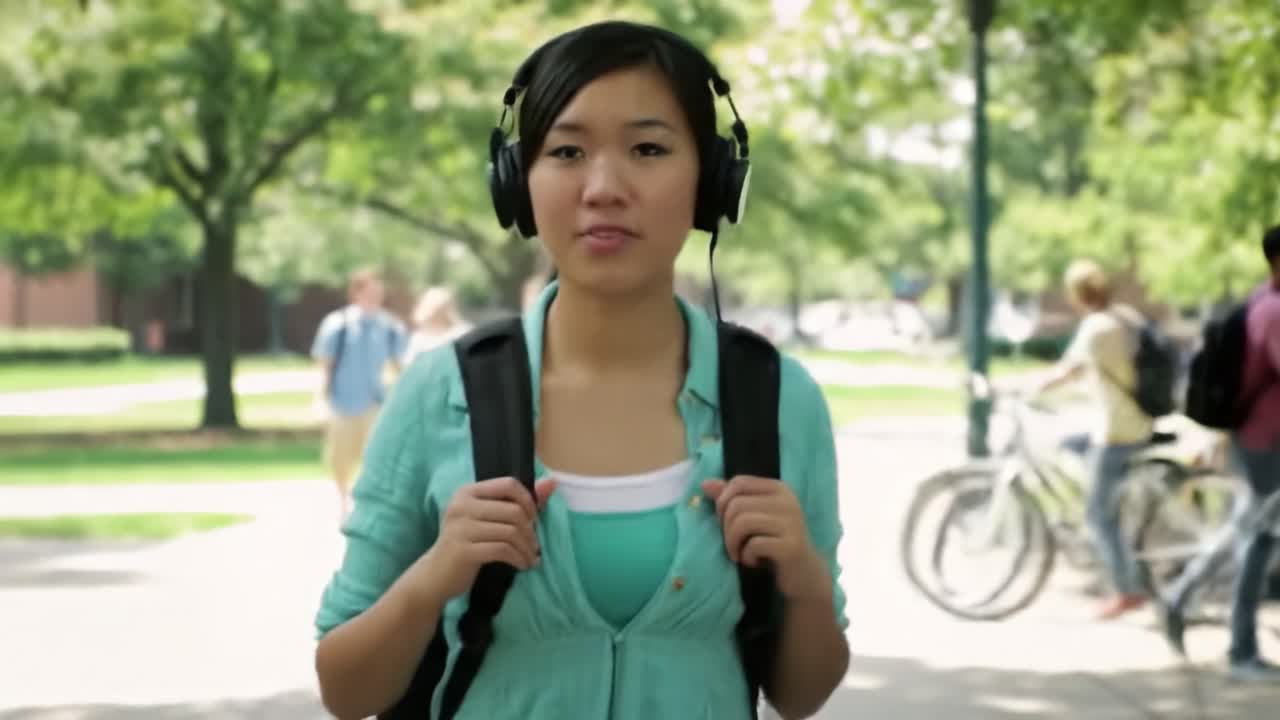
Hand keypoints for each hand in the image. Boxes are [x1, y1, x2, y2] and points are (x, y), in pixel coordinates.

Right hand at [415, 476, 555, 602]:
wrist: (436, 574)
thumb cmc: (466, 542)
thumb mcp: (487, 518)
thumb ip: (517, 501)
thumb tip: (551, 483)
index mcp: (468, 492)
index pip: (508, 484)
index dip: (527, 500)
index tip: (533, 518)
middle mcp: (462, 506)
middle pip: (513, 511)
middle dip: (530, 530)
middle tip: (534, 544)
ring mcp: (461, 528)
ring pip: (510, 532)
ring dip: (527, 548)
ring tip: (531, 558)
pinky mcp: (464, 550)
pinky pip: (502, 550)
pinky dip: (518, 558)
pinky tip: (522, 565)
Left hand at [702, 477, 831, 601]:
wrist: (803, 574)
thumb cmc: (773, 543)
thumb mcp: (754, 517)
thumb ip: (732, 499)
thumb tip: (705, 484)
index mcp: (778, 489)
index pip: (739, 482)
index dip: (723, 502)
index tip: (725, 522)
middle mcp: (787, 501)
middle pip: (737, 504)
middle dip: (726, 528)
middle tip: (732, 544)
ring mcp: (792, 523)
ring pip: (742, 522)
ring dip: (732, 543)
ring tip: (738, 553)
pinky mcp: (791, 546)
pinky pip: (754, 545)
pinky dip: (746, 556)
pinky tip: (753, 562)